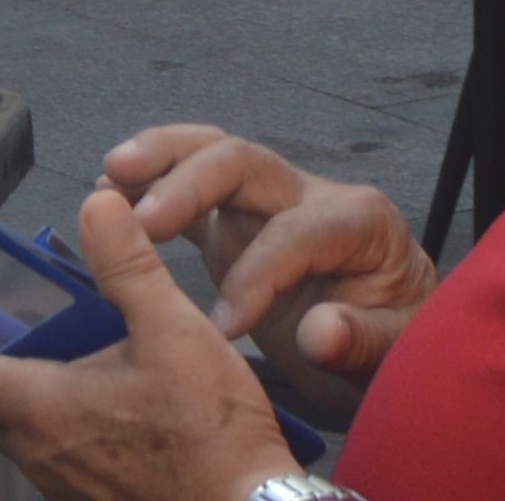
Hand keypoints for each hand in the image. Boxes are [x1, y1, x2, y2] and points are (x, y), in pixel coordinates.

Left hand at [0, 181, 305, 500]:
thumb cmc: (213, 440)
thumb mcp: (173, 329)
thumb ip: (127, 265)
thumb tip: (99, 210)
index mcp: (42, 409)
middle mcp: (41, 455)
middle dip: (14, 358)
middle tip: (54, 326)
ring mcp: (66, 485)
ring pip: (28, 431)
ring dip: (50, 394)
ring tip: (100, 360)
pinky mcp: (94, 500)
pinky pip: (65, 458)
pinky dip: (80, 428)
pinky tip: (129, 406)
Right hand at [113, 119, 434, 393]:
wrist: (389, 342)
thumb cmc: (394, 346)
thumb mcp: (394, 353)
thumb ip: (361, 340)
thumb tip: (318, 332)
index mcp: (359, 221)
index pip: (295, 233)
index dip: (256, 276)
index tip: (223, 327)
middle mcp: (311, 195)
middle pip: (244, 162)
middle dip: (190, 185)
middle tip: (141, 223)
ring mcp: (269, 200)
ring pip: (211, 153)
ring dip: (160, 158)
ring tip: (111, 174)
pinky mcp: (238, 218)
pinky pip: (192, 185)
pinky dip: (151, 179)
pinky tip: (110, 187)